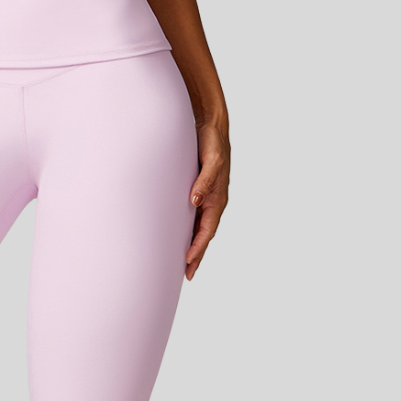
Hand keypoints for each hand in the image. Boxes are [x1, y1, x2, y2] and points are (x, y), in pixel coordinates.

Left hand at [185, 122, 229, 280]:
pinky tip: (181, 236)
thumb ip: (204, 181)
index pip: (207, 229)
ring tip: (184, 262)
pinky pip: (195, 216)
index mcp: (219, 197)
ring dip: (194, 245)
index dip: (198, 247)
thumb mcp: (211, 161)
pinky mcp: (200, 190)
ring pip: (200, 227)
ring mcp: (208, 196)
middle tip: (186, 274)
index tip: (188, 262)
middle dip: (197, 254)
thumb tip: (196, 201)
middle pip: (204, 234)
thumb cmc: (213, 143)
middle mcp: (214, 200)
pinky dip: (190, 229)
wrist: (212, 126)